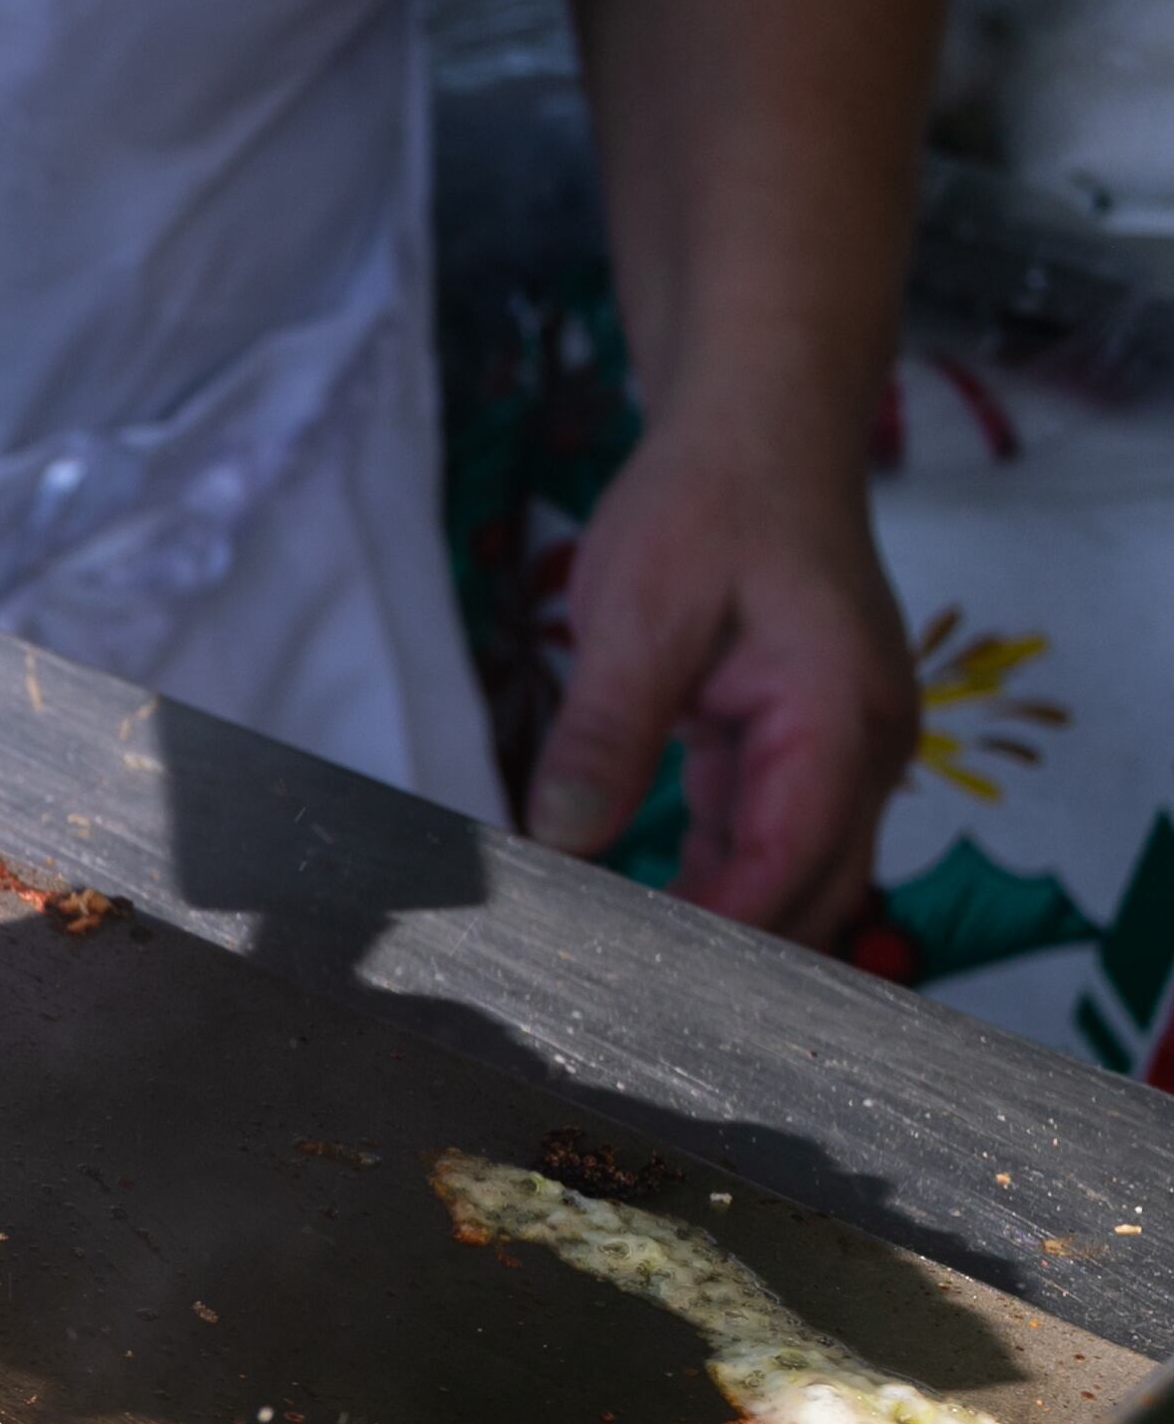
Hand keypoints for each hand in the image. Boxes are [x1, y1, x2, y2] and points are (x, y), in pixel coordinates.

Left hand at [518, 404, 918, 946]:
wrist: (760, 423)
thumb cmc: (711, 499)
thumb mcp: (640, 611)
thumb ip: (606, 732)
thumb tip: (560, 838)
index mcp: (839, 719)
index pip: (785, 870)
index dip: (711, 941)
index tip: (628, 984)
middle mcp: (862, 749)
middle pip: (808, 898)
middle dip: (725, 961)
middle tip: (611, 1000)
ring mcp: (836, 751)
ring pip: (790, 880)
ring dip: (717, 930)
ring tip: (617, 976)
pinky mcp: (795, 746)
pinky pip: (762, 840)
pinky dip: (709, 883)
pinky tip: (636, 916)